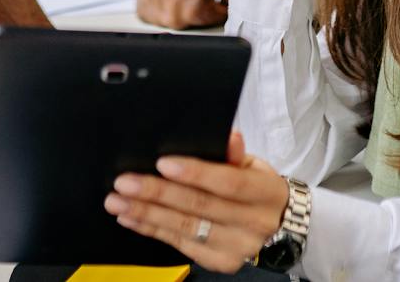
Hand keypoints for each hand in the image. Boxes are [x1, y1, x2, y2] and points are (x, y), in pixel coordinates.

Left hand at [106, 129, 289, 273]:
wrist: (281, 226)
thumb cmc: (259, 188)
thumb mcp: (255, 166)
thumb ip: (235, 153)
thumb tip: (228, 136)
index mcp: (265, 192)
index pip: (229, 183)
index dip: (195, 173)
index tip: (162, 163)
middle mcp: (253, 223)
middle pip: (200, 207)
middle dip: (158, 193)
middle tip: (125, 182)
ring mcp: (237, 247)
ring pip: (186, 228)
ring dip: (147, 213)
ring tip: (118, 201)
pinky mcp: (221, 262)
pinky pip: (181, 245)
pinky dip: (153, 230)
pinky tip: (131, 218)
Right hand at [133, 0, 230, 29]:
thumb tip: (239, 7)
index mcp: (196, 12)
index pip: (220, 18)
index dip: (223, 3)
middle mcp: (174, 19)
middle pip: (200, 21)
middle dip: (204, 6)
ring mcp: (157, 17)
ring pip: (181, 18)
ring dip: (185, 7)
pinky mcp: (145, 11)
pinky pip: (162, 15)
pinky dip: (167, 5)